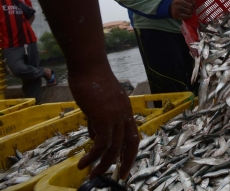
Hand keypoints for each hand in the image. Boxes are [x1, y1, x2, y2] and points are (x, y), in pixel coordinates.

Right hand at [70, 65, 138, 179]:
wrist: (88, 66)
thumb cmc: (90, 80)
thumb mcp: (97, 103)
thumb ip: (98, 119)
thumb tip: (94, 137)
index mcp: (125, 109)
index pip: (133, 134)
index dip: (130, 150)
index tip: (124, 164)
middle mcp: (124, 114)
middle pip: (131, 143)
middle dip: (126, 162)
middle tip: (119, 177)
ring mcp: (116, 115)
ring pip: (115, 148)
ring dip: (104, 164)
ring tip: (92, 174)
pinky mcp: (104, 117)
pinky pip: (102, 144)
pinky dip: (93, 156)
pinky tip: (83, 162)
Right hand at [170, 0, 195, 19]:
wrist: (169, 8)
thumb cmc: (177, 2)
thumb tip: (195, 2)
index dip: (194, 3)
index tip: (195, 5)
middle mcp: (178, 2)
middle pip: (190, 5)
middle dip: (193, 8)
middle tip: (193, 9)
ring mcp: (177, 8)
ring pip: (189, 11)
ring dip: (191, 12)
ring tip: (191, 12)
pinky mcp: (176, 14)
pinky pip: (186, 16)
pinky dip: (189, 16)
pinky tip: (189, 15)